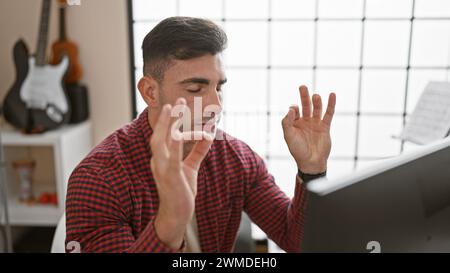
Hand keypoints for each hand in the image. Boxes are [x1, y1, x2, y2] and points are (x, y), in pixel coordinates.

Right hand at [150, 98, 212, 249]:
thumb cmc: (182, 191)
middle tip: (176, 100)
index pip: (168, 135)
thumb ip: (198, 151)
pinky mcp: (169, 176)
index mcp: (162, 157)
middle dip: (168, 116)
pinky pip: (171, 158)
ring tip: (173, 108)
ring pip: (160, 141)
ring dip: (166, 124)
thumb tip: (209, 135)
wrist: (177, 214)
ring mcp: (162, 168)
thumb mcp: (191, 167)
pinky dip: (174, 145)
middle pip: (160, 133)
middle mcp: (158, 160)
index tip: (185, 109)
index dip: (176, 122)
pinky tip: (178, 133)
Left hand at [282, 85, 335, 173]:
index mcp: (295, 123)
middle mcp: (305, 121)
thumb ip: (287, 122)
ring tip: (315, 96)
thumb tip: (291, 108)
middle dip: (304, 96)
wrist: (311, 162)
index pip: (294, 110)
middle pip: (305, 105)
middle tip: (302, 87)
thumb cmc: (298, 150)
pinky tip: (332, 95)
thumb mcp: (288, 136)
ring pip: (316, 108)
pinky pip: (329, 114)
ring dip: (316, 101)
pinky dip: (331, 104)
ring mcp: (315, 123)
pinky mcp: (325, 127)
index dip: (293, 108)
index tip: (294, 110)